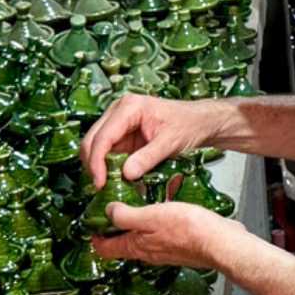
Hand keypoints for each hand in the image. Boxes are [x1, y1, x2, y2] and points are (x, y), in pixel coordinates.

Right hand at [81, 93, 225, 189]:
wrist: (201, 122)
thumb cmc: (189, 124)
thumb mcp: (171, 142)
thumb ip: (148, 157)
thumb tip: (126, 174)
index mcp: (129, 107)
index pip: (103, 137)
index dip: (97, 161)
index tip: (100, 182)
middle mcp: (119, 112)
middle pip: (92, 141)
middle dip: (94, 165)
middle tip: (102, 187)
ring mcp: (119, 124)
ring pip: (97, 148)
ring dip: (100, 167)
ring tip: (110, 186)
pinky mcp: (122, 136)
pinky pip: (108, 154)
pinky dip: (109, 167)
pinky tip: (117, 180)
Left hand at [93, 200, 245, 270]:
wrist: (221, 243)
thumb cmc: (190, 230)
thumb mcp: (152, 216)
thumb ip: (127, 215)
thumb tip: (108, 212)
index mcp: (136, 246)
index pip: (104, 249)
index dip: (95, 235)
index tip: (94, 221)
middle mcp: (149, 252)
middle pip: (124, 242)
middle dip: (119, 224)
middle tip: (120, 204)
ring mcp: (165, 250)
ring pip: (145, 236)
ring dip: (142, 219)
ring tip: (147, 198)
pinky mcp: (181, 245)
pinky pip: (164, 232)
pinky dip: (162, 218)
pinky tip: (172, 203)